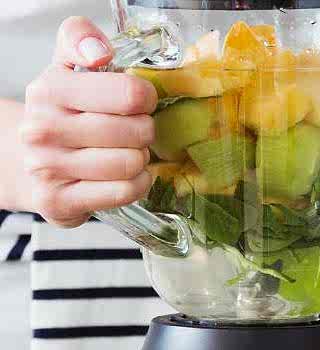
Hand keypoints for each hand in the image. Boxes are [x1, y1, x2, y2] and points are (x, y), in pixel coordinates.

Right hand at [20, 17, 157, 226]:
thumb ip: (81, 40)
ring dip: (141, 160)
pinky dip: (138, 184)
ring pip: (130, 163)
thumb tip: (99, 52)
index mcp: (50, 90)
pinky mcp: (60, 201)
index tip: (141, 103)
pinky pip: (124, 191)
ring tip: (130, 154)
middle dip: (146, 132)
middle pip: (135, 131)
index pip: (129, 94)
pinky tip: (129, 176)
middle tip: (138, 133)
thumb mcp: (67, 69)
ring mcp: (48, 168)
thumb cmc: (63, 116)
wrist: (33, 166)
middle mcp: (43, 129)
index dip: (146, 99)